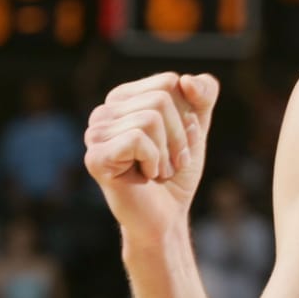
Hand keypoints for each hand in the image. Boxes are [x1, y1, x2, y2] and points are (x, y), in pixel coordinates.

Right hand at [83, 72, 217, 239]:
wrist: (167, 218)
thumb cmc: (177, 172)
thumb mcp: (197, 126)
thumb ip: (203, 95)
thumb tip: (187, 80)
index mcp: (124, 98)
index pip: (170, 82)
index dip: (187, 115)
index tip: (180, 143)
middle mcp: (104, 111)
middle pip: (161, 99)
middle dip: (179, 136)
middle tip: (171, 163)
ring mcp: (95, 134)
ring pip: (151, 119)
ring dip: (167, 154)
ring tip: (158, 172)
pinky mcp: (95, 157)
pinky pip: (138, 140)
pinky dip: (154, 162)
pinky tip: (145, 177)